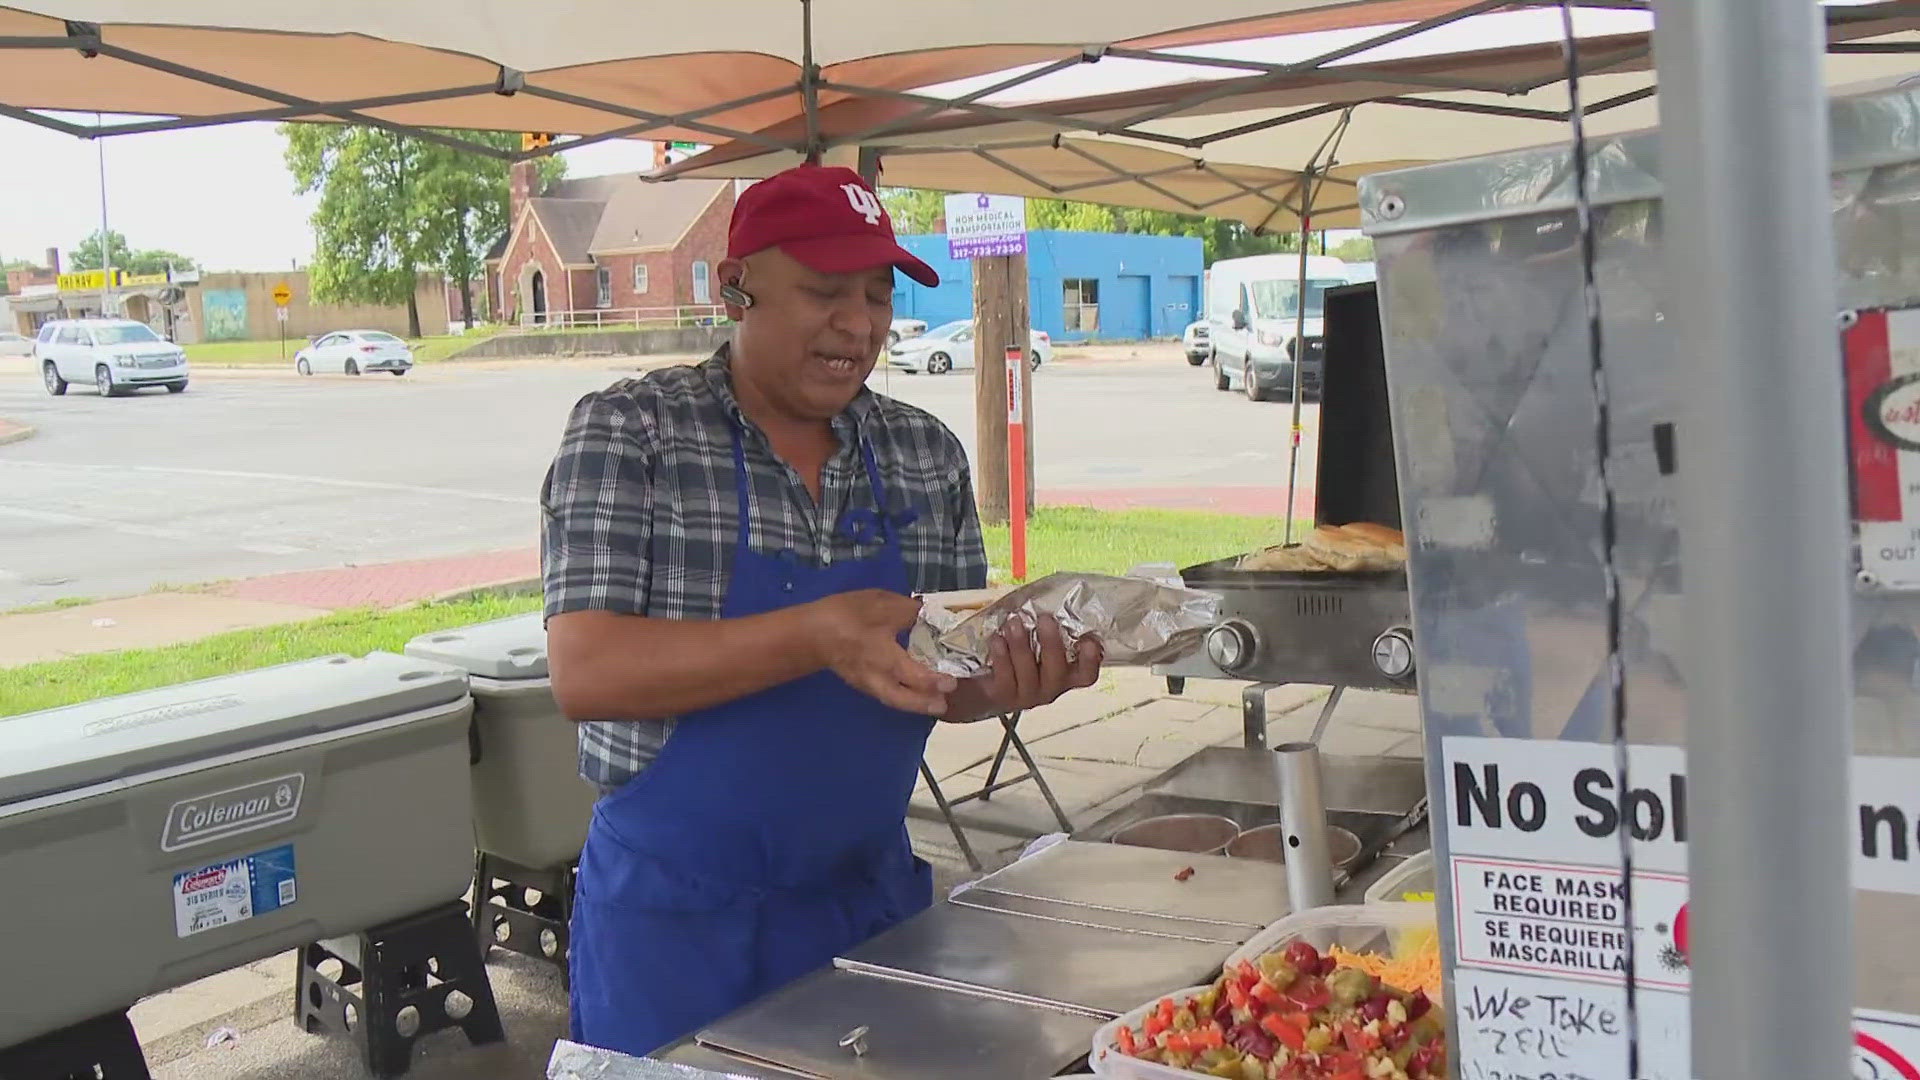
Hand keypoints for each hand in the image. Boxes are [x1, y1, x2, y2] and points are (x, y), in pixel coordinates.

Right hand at [809, 589, 956, 715]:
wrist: (812, 631)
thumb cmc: (846, 615)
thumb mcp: (881, 604)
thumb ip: (909, 611)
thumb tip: (932, 616)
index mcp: (882, 655)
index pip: (912, 674)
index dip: (933, 680)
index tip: (951, 682)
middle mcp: (875, 675)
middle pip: (901, 699)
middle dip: (923, 704)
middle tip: (942, 705)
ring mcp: (866, 683)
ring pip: (893, 700)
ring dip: (914, 705)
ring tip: (935, 705)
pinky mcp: (861, 683)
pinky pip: (885, 695)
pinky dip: (901, 698)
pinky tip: (913, 694)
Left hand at [944, 613, 1101, 722]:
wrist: (980, 691)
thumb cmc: (1014, 660)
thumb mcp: (1033, 646)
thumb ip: (1043, 631)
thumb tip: (1043, 600)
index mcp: (1063, 677)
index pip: (1086, 675)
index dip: (1091, 659)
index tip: (1087, 637)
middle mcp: (1049, 690)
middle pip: (1058, 671)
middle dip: (1052, 643)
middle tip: (1044, 618)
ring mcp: (1026, 696)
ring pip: (1029, 673)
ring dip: (1022, 645)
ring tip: (1014, 622)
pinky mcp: (1002, 697)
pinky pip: (1005, 677)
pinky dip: (1001, 655)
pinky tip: (996, 638)